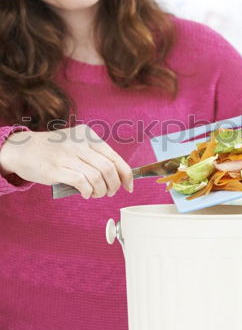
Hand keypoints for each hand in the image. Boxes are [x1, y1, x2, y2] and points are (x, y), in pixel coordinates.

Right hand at [0, 125, 132, 198]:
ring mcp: (68, 155)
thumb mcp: (75, 143)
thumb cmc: (53, 150)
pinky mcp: (57, 168)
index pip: (115, 157)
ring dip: (100, 191)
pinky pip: (82, 183)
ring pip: (97, 177)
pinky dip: (88, 191)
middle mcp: (80, 143)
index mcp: (88, 135)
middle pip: (108, 168)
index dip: (126, 174)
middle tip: (109, 192)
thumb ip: (93, 155)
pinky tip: (85, 193)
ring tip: (95, 194)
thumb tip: (117, 176)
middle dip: (113, 185)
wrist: (23, 149)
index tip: (129, 186)